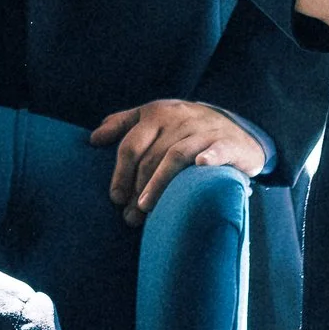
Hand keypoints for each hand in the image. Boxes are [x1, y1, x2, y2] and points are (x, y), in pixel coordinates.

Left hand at [91, 98, 265, 224]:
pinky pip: (216, 149)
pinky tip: (200, 166)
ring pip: (176, 155)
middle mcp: (178, 119)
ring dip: (160, 183)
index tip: (116, 198)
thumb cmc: (184, 128)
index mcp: (156, 114)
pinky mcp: (227, 142)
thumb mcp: (154, 118)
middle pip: (151, 156)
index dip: (120, 173)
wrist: (234, 127)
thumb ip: (124, 124)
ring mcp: (203, 130)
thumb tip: (94, 138)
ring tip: (147, 208)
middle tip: (130, 215)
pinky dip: (208, 157)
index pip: (131, 145)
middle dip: (137, 188)